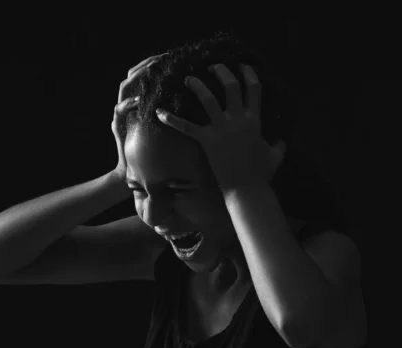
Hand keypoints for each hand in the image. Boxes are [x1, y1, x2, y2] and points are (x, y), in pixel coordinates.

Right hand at [111, 53, 166, 178]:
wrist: (134, 169)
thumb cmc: (154, 149)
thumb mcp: (166, 125)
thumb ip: (172, 110)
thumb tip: (195, 96)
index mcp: (140, 100)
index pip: (145, 73)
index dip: (156, 62)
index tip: (171, 56)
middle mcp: (128, 103)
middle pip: (132, 74)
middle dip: (147, 64)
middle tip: (162, 58)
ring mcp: (121, 113)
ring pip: (124, 87)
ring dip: (137, 77)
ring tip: (151, 71)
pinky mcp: (117, 125)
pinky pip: (119, 110)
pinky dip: (128, 104)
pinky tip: (138, 100)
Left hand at [155, 63, 286, 192]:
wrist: (247, 189)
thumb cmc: (262, 173)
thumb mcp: (276, 155)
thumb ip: (278, 144)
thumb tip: (282, 141)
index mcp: (255, 120)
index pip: (254, 89)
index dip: (248, 74)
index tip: (241, 65)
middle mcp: (238, 120)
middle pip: (230, 87)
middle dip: (221, 72)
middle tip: (212, 66)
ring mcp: (222, 129)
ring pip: (208, 100)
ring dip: (198, 86)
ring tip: (188, 79)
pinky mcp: (207, 141)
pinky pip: (186, 127)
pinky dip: (172, 119)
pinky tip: (159, 112)